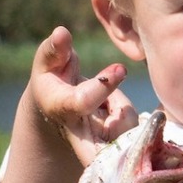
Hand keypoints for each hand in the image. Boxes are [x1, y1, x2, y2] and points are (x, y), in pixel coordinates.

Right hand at [30, 26, 137, 167]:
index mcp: (62, 108)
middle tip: (135, 130)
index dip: (103, 86)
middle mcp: (79, 133)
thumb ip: (54, 50)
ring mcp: (98, 145)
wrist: (56, 111)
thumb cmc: (53, 79)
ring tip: (106, 101)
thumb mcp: (47, 62)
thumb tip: (62, 33)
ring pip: (128, 128)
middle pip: (103, 148)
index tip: (120, 68)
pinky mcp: (114, 150)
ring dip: (124, 110)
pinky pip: (135, 130)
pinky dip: (129, 117)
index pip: (84, 101)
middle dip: (121, 142)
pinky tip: (113, 112)